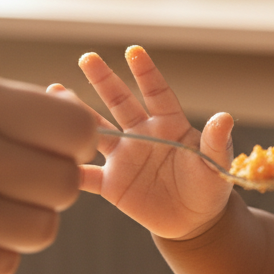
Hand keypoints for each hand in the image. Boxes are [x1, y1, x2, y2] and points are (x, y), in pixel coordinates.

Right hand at [64, 46, 234, 240]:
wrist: (194, 221)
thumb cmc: (210, 186)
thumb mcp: (218, 165)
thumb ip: (218, 142)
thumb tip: (226, 117)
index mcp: (170, 124)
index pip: (157, 92)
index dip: (146, 73)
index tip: (134, 51)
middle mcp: (142, 134)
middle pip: (120, 102)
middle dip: (104, 80)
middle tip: (88, 58)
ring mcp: (124, 157)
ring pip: (97, 131)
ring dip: (78, 115)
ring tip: (56, 93)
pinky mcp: (112, 185)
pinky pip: (86, 176)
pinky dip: (69, 169)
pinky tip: (48, 157)